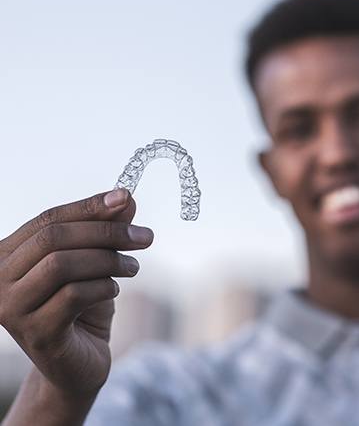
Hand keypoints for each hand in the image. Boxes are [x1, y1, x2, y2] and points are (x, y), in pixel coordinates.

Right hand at [0, 189, 153, 397]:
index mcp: (8, 255)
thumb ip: (105, 230)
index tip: (126, 198)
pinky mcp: (36, 334)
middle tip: (145, 237)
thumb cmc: (83, 306)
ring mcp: (13, 309)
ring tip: (133, 267)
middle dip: (105, 232)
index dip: (89, 206)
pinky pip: (74, 295)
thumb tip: (125, 197)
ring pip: (62, 265)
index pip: (48, 219)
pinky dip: (103, 286)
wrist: (78, 362)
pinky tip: (113, 289)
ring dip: (109, 260)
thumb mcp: (96, 262)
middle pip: (54, 239)